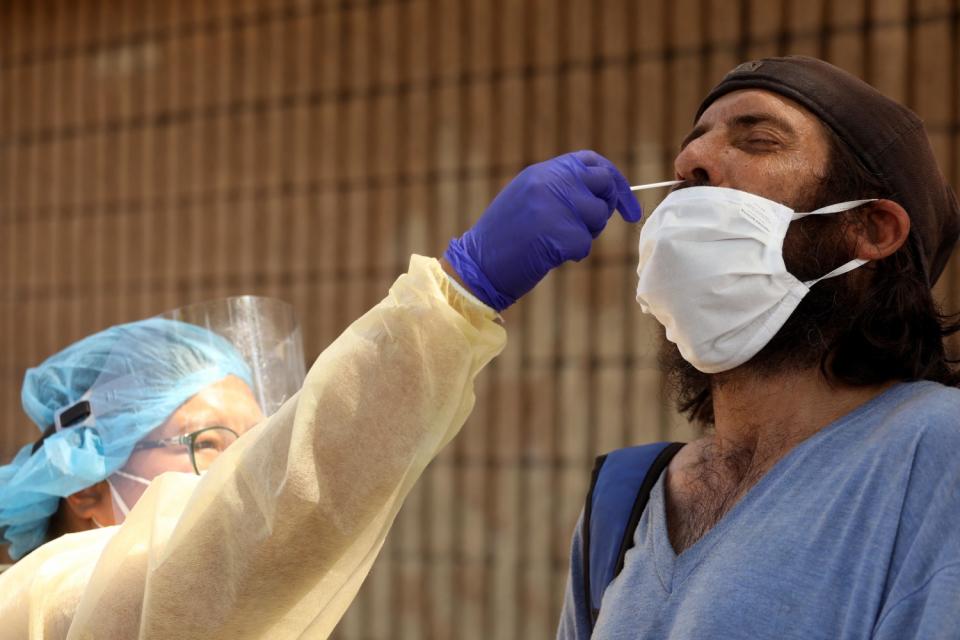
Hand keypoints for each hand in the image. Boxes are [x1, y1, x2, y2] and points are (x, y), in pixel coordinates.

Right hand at [444, 150, 640, 310]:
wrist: (476, 266)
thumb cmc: (503, 239)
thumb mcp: (527, 199)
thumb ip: (559, 188)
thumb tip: (601, 192)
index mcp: (541, 171)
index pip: (591, 162)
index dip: (614, 180)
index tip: (627, 206)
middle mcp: (548, 182)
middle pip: (602, 184)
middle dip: (607, 206)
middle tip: (592, 227)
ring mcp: (553, 205)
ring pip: (597, 216)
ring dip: (586, 234)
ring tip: (555, 242)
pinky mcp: (557, 232)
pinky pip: (585, 243)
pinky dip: (574, 254)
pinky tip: (549, 256)